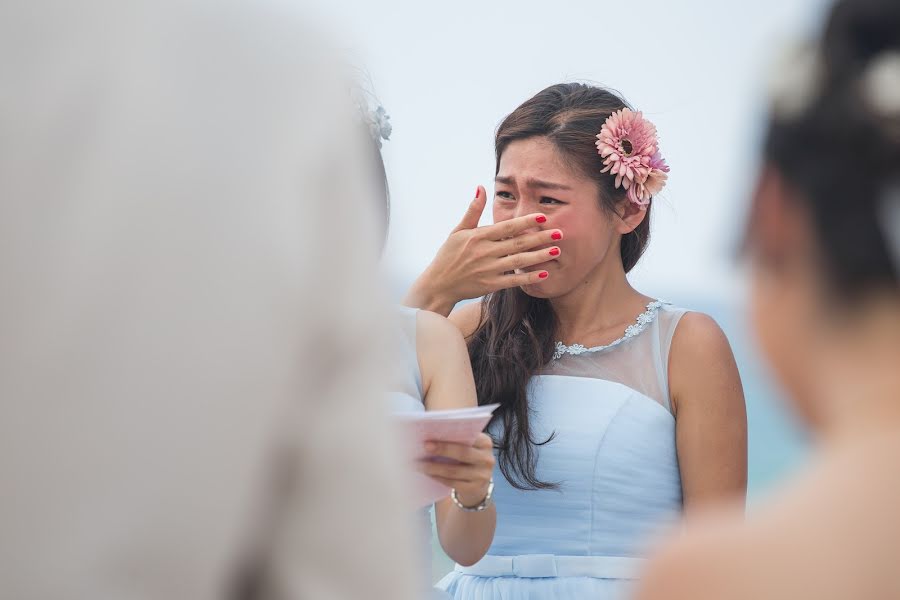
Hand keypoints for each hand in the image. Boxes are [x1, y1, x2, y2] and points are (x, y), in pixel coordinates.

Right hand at [405, 186, 563, 314]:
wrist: (438, 284)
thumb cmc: (448, 255)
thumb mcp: (458, 230)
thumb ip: (473, 210)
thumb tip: (480, 187)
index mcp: (478, 237)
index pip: (507, 227)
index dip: (525, 222)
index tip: (543, 217)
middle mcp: (484, 252)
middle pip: (517, 243)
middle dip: (540, 237)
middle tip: (560, 232)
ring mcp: (488, 270)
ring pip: (518, 261)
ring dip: (539, 256)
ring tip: (557, 251)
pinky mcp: (490, 285)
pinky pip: (513, 280)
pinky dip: (528, 277)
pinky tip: (544, 273)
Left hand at [418, 433, 495, 506]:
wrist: (477, 483)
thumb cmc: (467, 458)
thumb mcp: (467, 446)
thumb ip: (456, 438)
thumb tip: (432, 432)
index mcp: (485, 443)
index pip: (469, 436)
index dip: (450, 435)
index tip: (432, 435)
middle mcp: (487, 459)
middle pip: (462, 453)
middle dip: (442, 449)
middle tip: (425, 447)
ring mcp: (482, 475)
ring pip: (455, 470)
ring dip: (435, 467)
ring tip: (420, 463)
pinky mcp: (474, 488)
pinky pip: (453, 482)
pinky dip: (438, 477)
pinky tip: (428, 473)